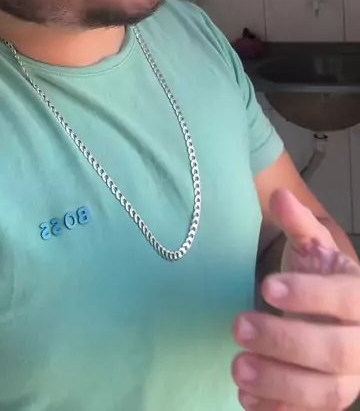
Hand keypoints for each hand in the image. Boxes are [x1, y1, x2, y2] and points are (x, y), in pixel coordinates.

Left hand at [232, 189, 359, 409]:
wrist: (337, 311)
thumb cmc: (322, 274)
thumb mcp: (314, 245)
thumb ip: (298, 223)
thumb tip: (279, 195)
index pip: (346, 299)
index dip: (310, 294)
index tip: (267, 286)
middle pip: (336, 351)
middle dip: (286, 341)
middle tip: (238, 326)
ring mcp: (351, 377)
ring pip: (327, 391)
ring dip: (280, 383)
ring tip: (236, 367)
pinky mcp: (331, 401)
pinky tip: (246, 400)